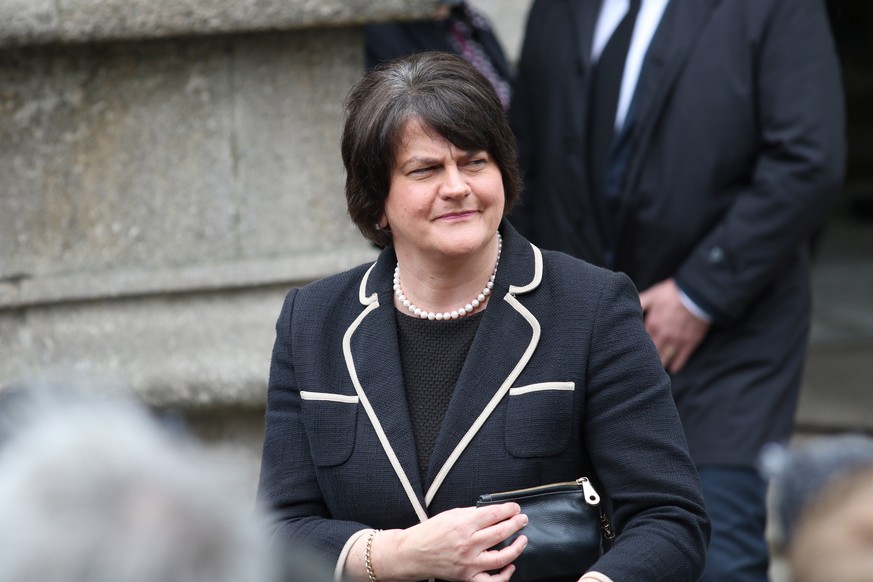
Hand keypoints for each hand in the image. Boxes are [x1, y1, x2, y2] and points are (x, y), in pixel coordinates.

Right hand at [375, 503, 528, 581]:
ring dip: (516, 547)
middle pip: (501, 532)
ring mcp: (469, 562)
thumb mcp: (450, 515)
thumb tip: (490, 511)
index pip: (494, 514)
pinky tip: (510, 566)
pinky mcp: (467, 576)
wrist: (413, 553)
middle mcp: (468, 544)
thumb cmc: (429, 534)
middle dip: (516, 523)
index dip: (509, 509)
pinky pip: (491, 580)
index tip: (515, 508)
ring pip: (501, 557)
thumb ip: (471, 513)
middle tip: (522, 520)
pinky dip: (504, 575)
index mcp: (463, 524)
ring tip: (522, 539)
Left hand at [639, 279, 709, 373]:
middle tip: (641, 367)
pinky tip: (673, 369)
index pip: (640, 340)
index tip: (631, 353)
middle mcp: (663, 334)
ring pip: (665, 357)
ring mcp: (676, 340)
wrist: (697, 293)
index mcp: (652, 323)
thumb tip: (626, 304)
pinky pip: (681, 358)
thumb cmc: (673, 292)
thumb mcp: (654, 294)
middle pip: (651, 351)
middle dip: (646, 359)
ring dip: (660, 364)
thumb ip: (641, 301)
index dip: (636, 346)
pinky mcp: (690, 342)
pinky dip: (676, 365)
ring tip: (655, 372)